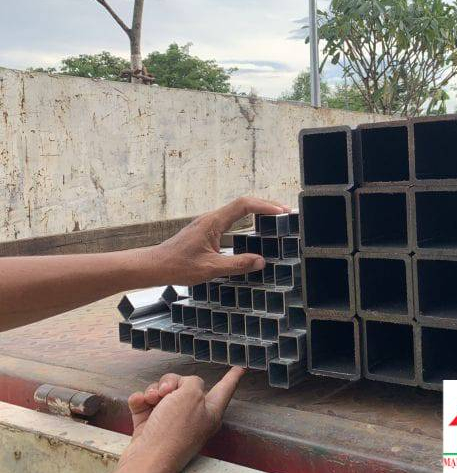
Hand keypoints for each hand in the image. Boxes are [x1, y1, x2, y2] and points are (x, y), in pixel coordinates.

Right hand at [119, 368, 244, 472]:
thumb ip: (192, 382)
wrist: (146, 461)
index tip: (240, 368)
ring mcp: (170, 422)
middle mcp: (193, 417)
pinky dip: (141, 400)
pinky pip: (145, 402)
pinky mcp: (150, 426)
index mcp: (211, 412)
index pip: (225, 389)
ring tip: (152, 400)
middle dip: (172, 382)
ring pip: (162, 392)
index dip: (232, 377)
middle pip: (185, 386)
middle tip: (167, 391)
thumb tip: (181, 386)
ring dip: (154, 391)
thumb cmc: (173, 431)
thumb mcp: (191, 395)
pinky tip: (140, 403)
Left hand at [147, 196, 290, 284]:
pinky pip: (232, 221)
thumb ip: (237, 264)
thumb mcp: (210, 268)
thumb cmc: (178, 266)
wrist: (154, 266)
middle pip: (243, 204)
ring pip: (237, 212)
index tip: (281, 212)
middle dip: (266, 206)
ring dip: (257, 213)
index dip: (265, 206)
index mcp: (214, 222)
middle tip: (286, 214)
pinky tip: (253, 233)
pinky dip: (247, 222)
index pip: (244, 205)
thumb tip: (261, 261)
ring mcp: (209, 224)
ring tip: (275, 220)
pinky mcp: (207, 232)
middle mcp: (212, 218)